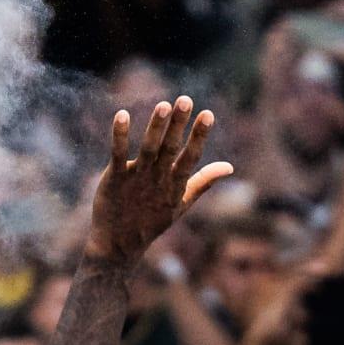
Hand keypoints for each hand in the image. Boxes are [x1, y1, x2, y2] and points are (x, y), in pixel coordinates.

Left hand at [82, 96, 230, 267]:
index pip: (191, 157)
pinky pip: (117, 154)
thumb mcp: (182, 202)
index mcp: (175, 184)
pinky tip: (122, 115)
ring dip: (155, 127)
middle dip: (178, 125)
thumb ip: (204, 181)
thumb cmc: (153, 221)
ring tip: (163, 105)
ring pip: (148, 149)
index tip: (208, 114)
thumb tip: (229, 167)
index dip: (199, 136)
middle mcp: (158, 179)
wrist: (120, 244)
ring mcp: (136, 178)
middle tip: (185, 100)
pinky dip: (120, 136)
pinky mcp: (114, 178)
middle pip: (170, 148)